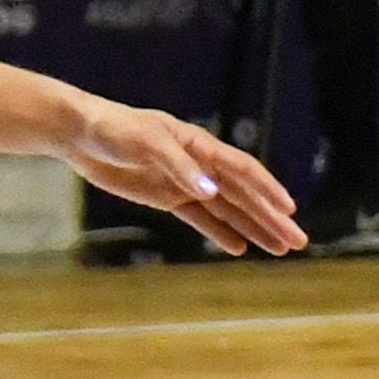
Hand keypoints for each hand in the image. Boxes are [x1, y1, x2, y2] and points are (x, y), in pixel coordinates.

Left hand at [63, 103, 307, 256]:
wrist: (81, 133)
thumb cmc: (114, 130)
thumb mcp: (146, 144)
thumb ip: (179, 168)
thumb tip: (212, 193)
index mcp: (200, 146)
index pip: (243, 171)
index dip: (268, 190)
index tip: (290, 210)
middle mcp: (200, 166)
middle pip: (244, 196)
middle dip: (272, 219)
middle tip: (298, 242)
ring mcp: (185, 183)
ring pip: (228, 210)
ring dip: (254, 228)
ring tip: (280, 249)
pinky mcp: (167, 197)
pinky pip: (201, 219)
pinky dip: (221, 233)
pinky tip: (240, 248)